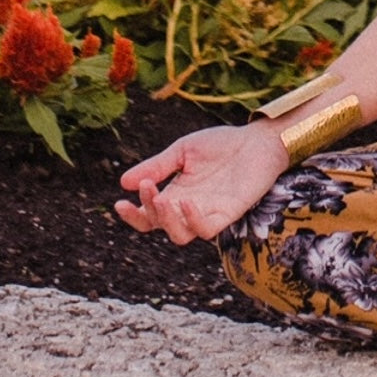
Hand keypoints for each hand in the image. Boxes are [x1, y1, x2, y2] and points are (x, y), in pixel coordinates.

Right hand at [114, 123, 287, 244]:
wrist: (256, 140)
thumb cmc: (220, 145)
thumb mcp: (181, 151)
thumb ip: (157, 166)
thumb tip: (123, 182)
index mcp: (175, 193)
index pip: (149, 214)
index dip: (133, 215)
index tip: (119, 203)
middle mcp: (189, 208)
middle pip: (161, 227)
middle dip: (147, 212)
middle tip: (148, 188)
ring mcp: (208, 212)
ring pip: (181, 235)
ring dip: (167, 220)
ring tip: (162, 198)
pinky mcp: (228, 213)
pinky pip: (207, 229)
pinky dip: (193, 220)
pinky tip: (186, 201)